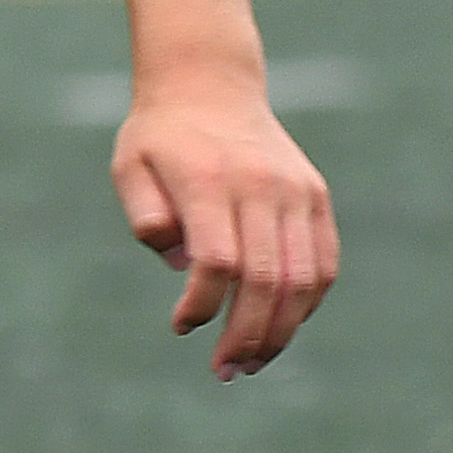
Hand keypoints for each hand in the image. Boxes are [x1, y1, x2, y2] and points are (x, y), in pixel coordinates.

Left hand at [112, 73, 338, 379]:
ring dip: (282, 330)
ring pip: (303, 278)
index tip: (182, 327)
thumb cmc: (159, 135)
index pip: (218, 261)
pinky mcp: (315, 196)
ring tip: (253, 361)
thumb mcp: (129, 166)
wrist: (208, 83)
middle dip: (247, 335)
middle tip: (225, 370)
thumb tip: (181, 268)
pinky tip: (280, 326)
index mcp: (209, 180)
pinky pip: (322, 263)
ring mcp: (295, 192)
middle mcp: (260, 186)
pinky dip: (307, 303)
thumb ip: (146, 216)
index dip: (203, 305)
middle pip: (266, 279)